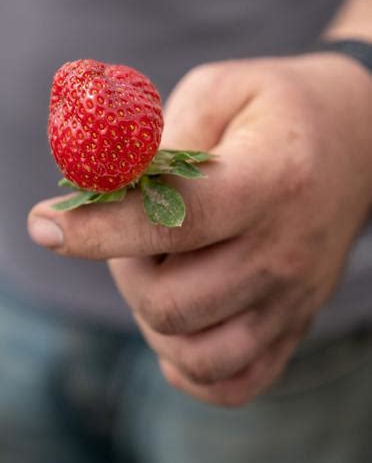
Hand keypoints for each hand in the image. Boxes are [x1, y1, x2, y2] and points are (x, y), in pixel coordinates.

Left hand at [28, 53, 371, 405]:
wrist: (357, 140)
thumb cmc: (279, 108)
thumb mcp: (219, 89)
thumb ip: (160, 136)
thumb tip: (102, 187)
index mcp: (272, 179)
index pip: (175, 221)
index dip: (99, 227)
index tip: (45, 224)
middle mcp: (285, 251)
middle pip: (172, 300)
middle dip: (123, 267)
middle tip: (130, 233)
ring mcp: (293, 297)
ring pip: (195, 351)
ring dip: (151, 317)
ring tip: (158, 270)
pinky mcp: (294, 323)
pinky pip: (232, 383)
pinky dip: (189, 366)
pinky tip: (179, 325)